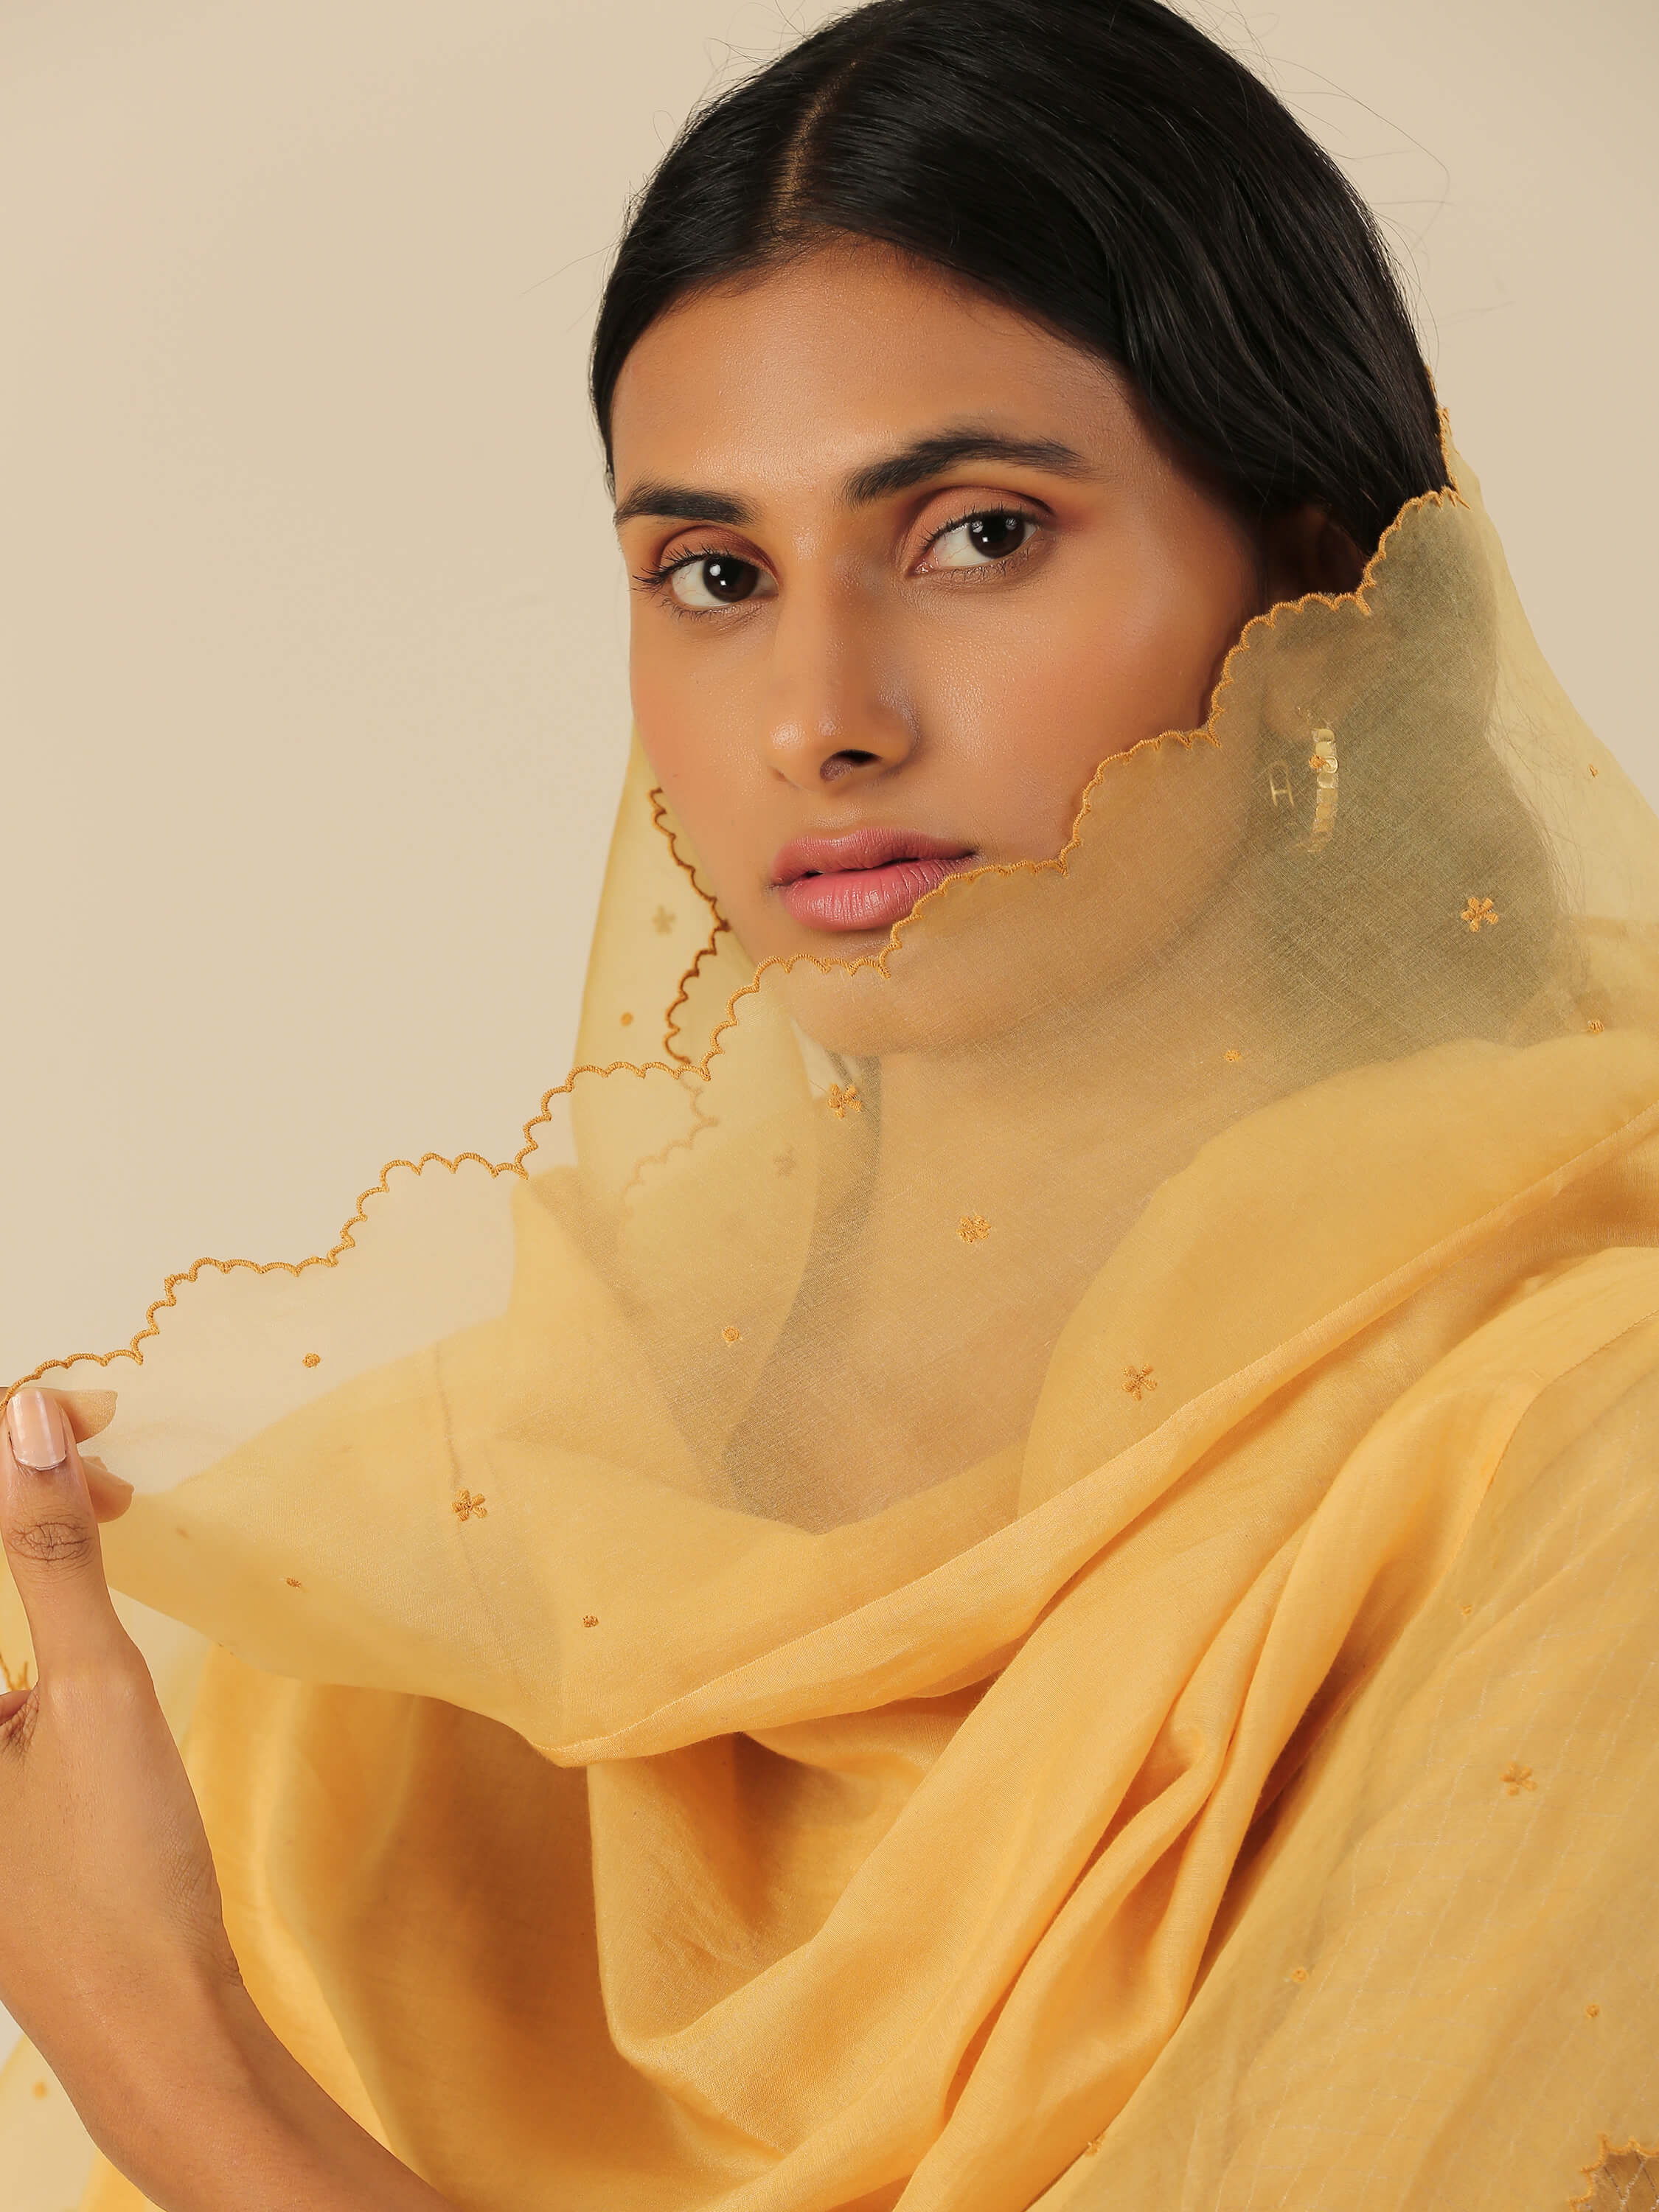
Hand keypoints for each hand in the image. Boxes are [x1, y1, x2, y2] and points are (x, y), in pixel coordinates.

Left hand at [0, 1386, 459, 2211]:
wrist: (152, 2026)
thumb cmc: (118, 1874)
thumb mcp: (91, 1693)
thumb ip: (49, 1554)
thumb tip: (29, 1420)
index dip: (3, 1451)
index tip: (85, 1413)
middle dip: (15, 1493)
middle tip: (108, 1464)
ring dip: (24, 1543)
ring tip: (105, 1511)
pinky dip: (29, 1601)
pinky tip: (83, 1595)